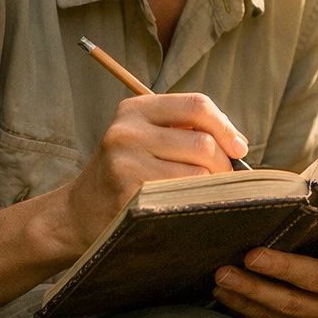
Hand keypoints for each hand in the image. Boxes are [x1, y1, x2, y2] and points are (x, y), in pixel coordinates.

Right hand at [54, 93, 247, 257]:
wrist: (77, 212)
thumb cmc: (127, 173)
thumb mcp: (147, 138)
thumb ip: (187, 131)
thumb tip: (239, 144)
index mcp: (136, 109)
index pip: (197, 105)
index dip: (226, 126)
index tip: (239, 148)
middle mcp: (127, 131)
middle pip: (203, 143)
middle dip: (224, 165)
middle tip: (224, 180)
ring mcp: (124, 164)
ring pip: (198, 174)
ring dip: (211, 188)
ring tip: (202, 194)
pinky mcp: (127, 195)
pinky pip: (182, 198)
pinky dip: (195, 203)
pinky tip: (186, 207)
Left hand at [212, 209, 317, 317]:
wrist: (314, 279)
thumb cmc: (314, 234)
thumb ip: (313, 207)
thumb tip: (273, 187)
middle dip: (281, 267)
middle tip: (250, 256)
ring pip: (292, 304)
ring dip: (253, 290)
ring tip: (223, 274)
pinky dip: (247, 307)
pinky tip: (224, 292)